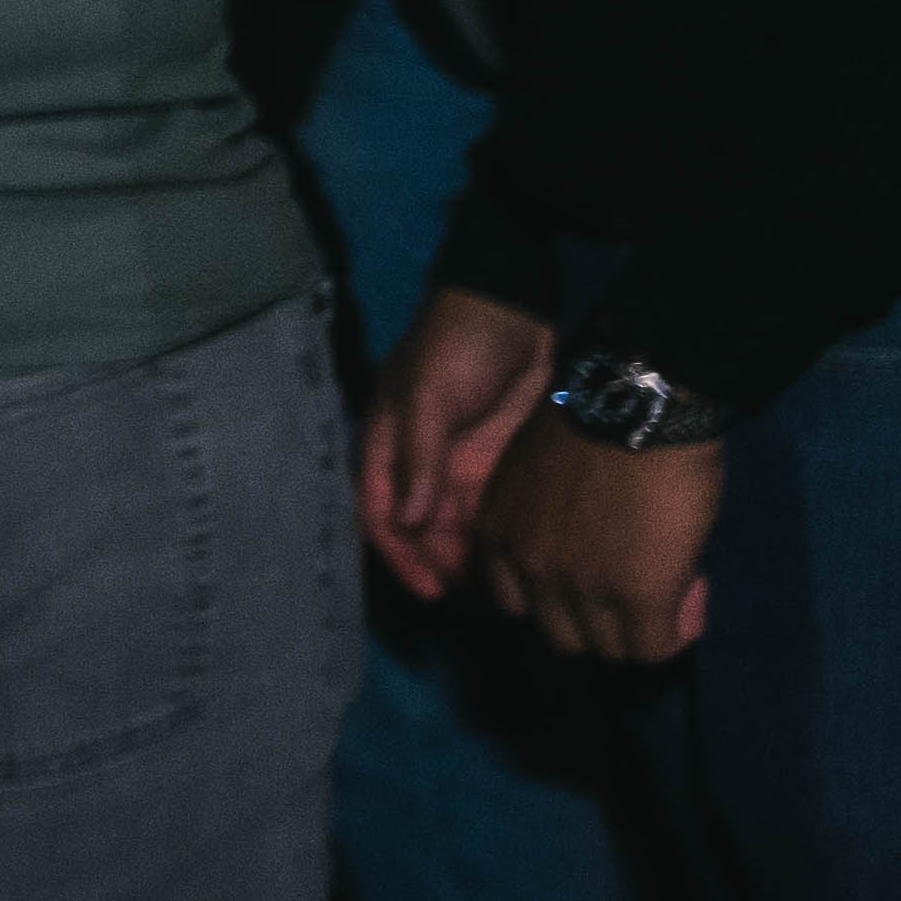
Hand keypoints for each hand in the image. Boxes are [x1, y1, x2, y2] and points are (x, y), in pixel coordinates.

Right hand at [360, 281, 554, 598]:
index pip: (380, 513)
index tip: (432, 590)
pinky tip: (521, 558)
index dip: (401, 556)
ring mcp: (458, 462)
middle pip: (419, 527)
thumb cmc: (459, 344)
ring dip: (471, 556)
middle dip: (440, 563)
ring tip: (503, 587)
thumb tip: (406, 522)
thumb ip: (417, 459)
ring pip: (456, 524)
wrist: (516, 304)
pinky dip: (499, 536)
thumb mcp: (430, 395)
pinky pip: (491, 509)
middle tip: (476, 595)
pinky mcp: (495, 460)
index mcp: (385, 444)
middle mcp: (417, 461)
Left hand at [474, 414, 722, 664]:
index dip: (563, 600)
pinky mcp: (638, 594)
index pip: (518, 605)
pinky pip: (656, 646)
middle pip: (562, 635)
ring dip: (640, 629)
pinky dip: (677, 633)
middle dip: (602, 622)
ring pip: (609, 648)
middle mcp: (528, 568)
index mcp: (498, 537)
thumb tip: (590, 555)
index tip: (596, 582)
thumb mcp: (543, 477)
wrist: (640, 401)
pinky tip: (693, 603)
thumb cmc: (598, 419)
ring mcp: (581, 586)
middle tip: (640, 593)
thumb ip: (549, 524)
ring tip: (672, 594)